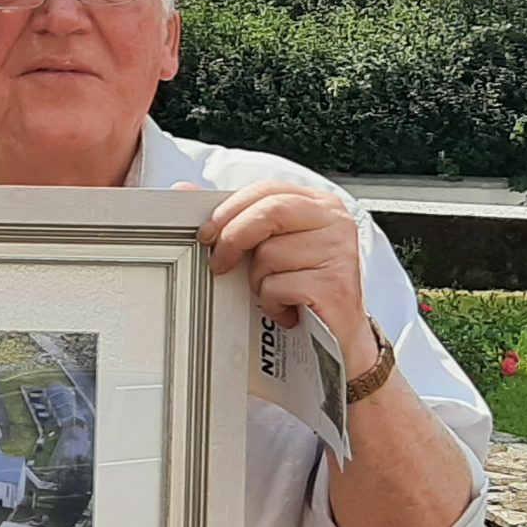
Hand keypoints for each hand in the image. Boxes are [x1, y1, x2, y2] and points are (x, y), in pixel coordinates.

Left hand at [189, 178, 377, 370]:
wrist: (338, 336)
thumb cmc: (303, 287)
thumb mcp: (273, 246)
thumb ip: (239, 218)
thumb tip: (188, 191)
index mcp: (318, 205)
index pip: (267, 190)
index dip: (230, 209)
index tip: (207, 232)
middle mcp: (334, 222)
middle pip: (269, 211)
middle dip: (234, 238)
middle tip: (220, 262)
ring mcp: (338, 252)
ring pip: (270, 254)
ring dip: (259, 280)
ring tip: (276, 291)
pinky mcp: (334, 285)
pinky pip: (278, 286)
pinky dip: (272, 303)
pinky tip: (286, 308)